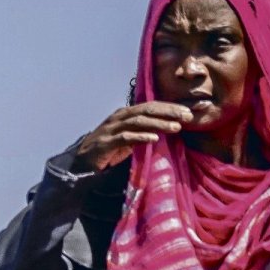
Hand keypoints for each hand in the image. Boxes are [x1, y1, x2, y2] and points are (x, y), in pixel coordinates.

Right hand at [69, 102, 189, 171]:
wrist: (80, 163)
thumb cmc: (107, 151)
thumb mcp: (128, 138)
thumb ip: (142, 131)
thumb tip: (164, 129)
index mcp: (126, 113)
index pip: (151, 106)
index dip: (170, 107)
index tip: (189, 112)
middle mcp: (119, 117)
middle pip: (147, 110)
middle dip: (168, 112)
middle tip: (187, 116)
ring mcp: (111, 129)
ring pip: (138, 121)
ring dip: (158, 123)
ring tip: (176, 127)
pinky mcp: (106, 143)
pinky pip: (126, 137)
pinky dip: (141, 137)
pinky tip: (154, 138)